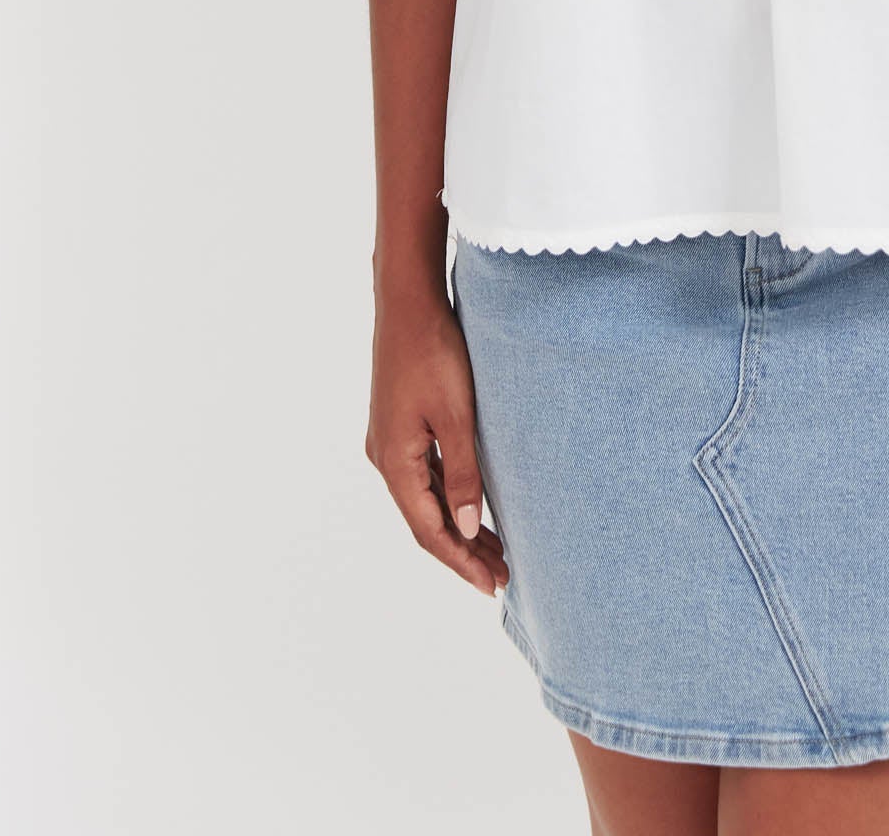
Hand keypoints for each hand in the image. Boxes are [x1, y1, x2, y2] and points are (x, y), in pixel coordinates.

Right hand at [365, 282, 509, 597]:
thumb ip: (462, 473)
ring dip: (458, 524)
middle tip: (502, 576)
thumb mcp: (457, 416)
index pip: (430, 530)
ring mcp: (391, 440)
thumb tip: (465, 528)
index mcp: (395, 462)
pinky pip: (425, 474)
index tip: (492, 586)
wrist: (409, 302)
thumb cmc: (435, 353)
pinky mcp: (400, 424)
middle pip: (426, 519)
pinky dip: (449, 495)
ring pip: (426, 497)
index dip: (461, 562)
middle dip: (463, 550)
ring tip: (495, 549)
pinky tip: (471, 504)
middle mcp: (386, 457)